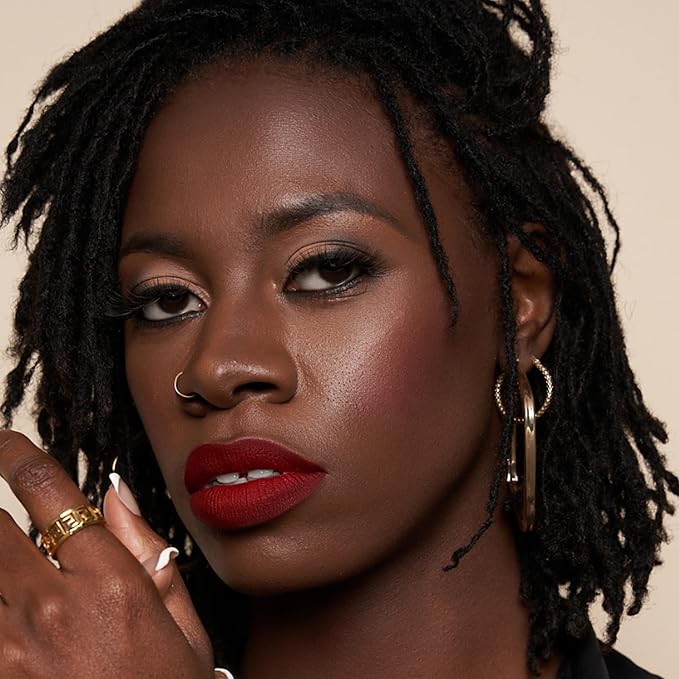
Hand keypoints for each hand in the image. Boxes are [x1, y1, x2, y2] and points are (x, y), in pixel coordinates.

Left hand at [0, 430, 213, 677]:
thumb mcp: (179, 616)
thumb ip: (145, 546)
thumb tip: (113, 492)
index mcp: (108, 578)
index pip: (47, 491)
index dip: (13, 453)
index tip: (1, 443)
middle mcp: (52, 604)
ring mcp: (10, 648)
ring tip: (6, 557)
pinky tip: (7, 607)